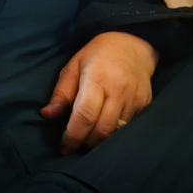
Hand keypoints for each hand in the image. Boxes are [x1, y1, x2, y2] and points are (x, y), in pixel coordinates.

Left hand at [40, 31, 157, 153]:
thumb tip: (47, 115)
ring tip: (88, 137)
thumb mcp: (73, 67)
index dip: (73, 136)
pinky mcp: (145, 105)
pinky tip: (105, 128)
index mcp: (97, 78)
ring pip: (116, 133)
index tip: (65, 147)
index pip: (85, 115)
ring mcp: (134, 99)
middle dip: (86, 143)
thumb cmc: (97, 55)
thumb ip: (61, 93)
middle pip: (102, 130)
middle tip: (75, 144)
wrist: (132, 45)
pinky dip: (115, 134)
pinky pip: (128, 128)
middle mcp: (118, 90)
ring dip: (100, 142)